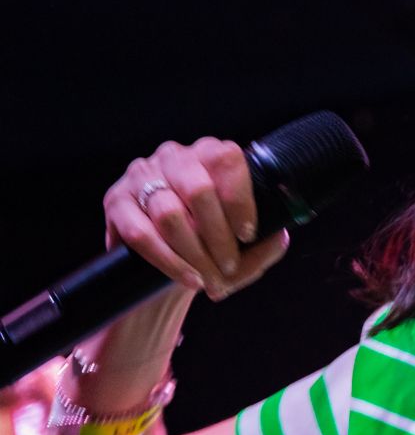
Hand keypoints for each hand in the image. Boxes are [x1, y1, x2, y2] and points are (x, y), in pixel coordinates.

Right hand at [104, 139, 289, 300]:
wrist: (168, 262)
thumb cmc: (212, 247)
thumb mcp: (244, 249)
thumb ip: (266, 246)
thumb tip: (279, 237)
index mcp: (210, 154)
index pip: (227, 160)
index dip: (240, 199)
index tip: (248, 235)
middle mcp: (175, 157)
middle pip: (199, 190)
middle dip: (218, 236)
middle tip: (228, 267)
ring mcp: (141, 175)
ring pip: (169, 214)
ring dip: (194, 253)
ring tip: (210, 280)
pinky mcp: (115, 200)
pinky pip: (140, 233)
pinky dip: (168, 260)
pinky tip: (188, 277)